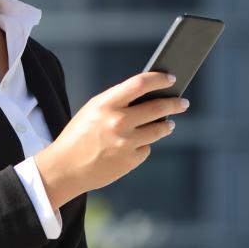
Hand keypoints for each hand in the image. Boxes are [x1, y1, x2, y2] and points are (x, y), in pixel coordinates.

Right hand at [33, 72, 189, 208]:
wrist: (65, 168)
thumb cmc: (79, 135)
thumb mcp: (94, 110)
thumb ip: (119, 101)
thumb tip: (150, 96)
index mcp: (106, 104)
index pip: (140, 83)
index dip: (159, 79)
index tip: (171, 79)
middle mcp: (118, 122)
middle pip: (158, 107)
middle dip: (175, 103)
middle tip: (183, 102)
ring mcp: (126, 143)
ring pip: (159, 129)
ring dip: (167, 125)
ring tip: (169, 124)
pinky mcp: (130, 161)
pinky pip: (146, 148)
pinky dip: (143, 146)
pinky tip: (135, 146)